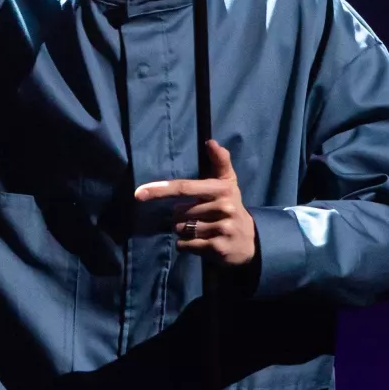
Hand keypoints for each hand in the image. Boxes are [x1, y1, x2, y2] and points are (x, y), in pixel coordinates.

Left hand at [134, 140, 256, 267]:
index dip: (160, 190)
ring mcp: (222, 228)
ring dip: (183, 232)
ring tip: (201, 231)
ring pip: (181, 230)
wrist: (250, 242)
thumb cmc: (231, 208)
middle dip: (181, 217)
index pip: (185, 187)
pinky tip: (200, 243)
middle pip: (179, 213)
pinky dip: (186, 245)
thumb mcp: (228, 184)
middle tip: (198, 218)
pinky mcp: (218, 248)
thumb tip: (211, 141)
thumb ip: (220, 161)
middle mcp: (224, 207)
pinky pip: (185, 245)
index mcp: (222, 189)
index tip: (138, 193)